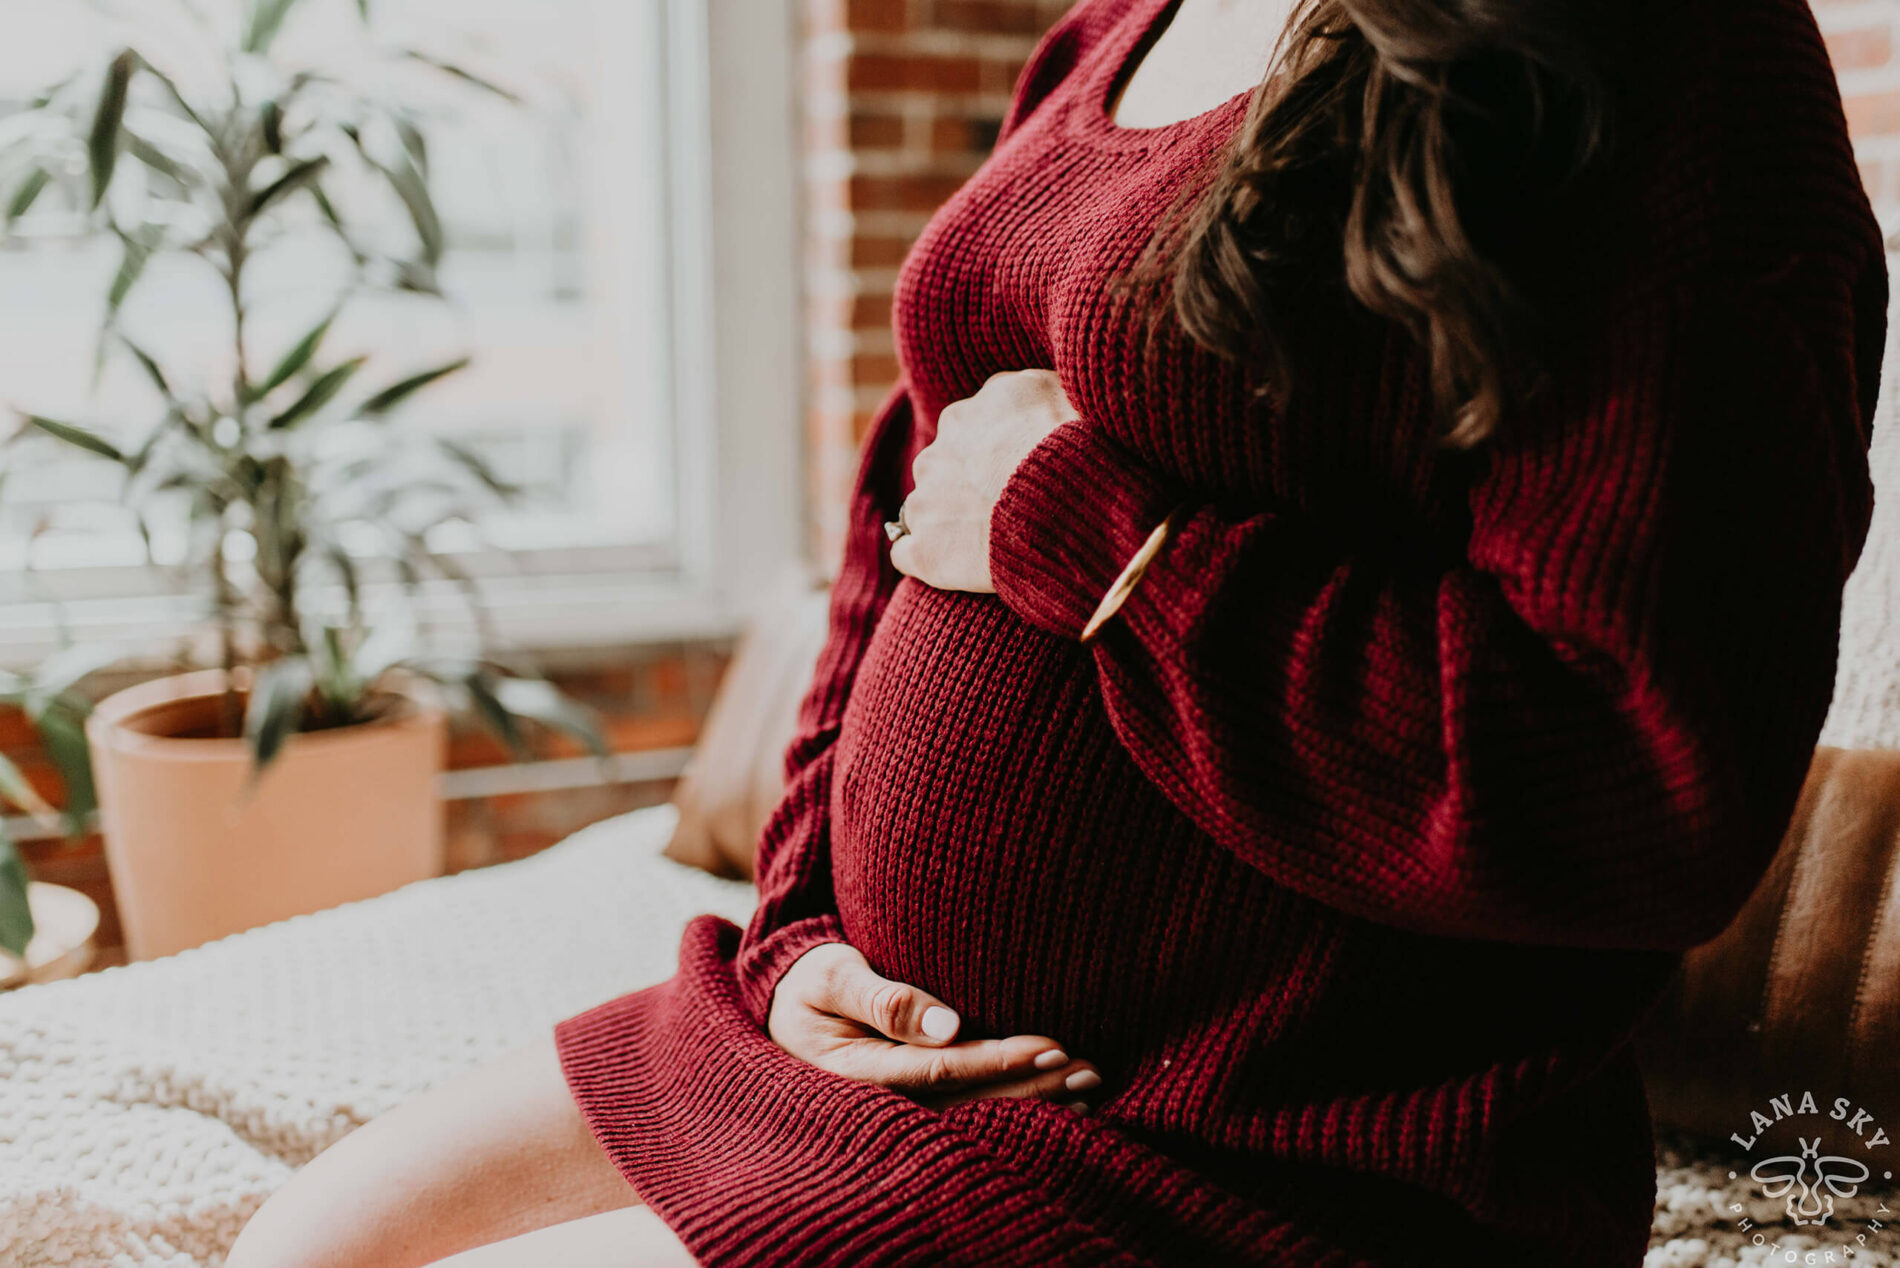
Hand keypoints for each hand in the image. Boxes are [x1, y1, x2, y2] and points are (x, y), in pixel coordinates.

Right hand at [768, 942, 1100, 1109]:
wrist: (785, 1001)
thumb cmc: (808, 979)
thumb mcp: (832, 976)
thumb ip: (884, 999)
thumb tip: (947, 1025)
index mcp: (858, 1071)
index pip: (941, 1071)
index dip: (998, 1061)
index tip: (1051, 1047)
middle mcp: (883, 1097)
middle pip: (968, 1099)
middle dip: (1031, 1088)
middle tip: (1089, 1070)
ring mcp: (900, 1102)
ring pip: (975, 1109)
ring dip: (1033, 1099)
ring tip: (1089, 1085)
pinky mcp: (915, 1096)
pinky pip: (969, 1104)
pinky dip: (1015, 1099)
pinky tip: (1059, 1096)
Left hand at [890, 369, 1077, 592]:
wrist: (1065, 500)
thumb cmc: (1073, 447)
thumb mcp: (1054, 390)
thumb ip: (1024, 392)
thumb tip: (1020, 399)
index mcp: (961, 417)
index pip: (964, 434)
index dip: (991, 457)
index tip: (1013, 472)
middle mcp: (934, 455)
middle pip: (942, 471)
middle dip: (965, 488)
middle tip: (1006, 509)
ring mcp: (924, 504)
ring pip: (925, 511)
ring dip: (948, 523)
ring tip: (991, 542)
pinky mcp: (924, 552)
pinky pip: (907, 553)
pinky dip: (925, 558)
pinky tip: (951, 566)